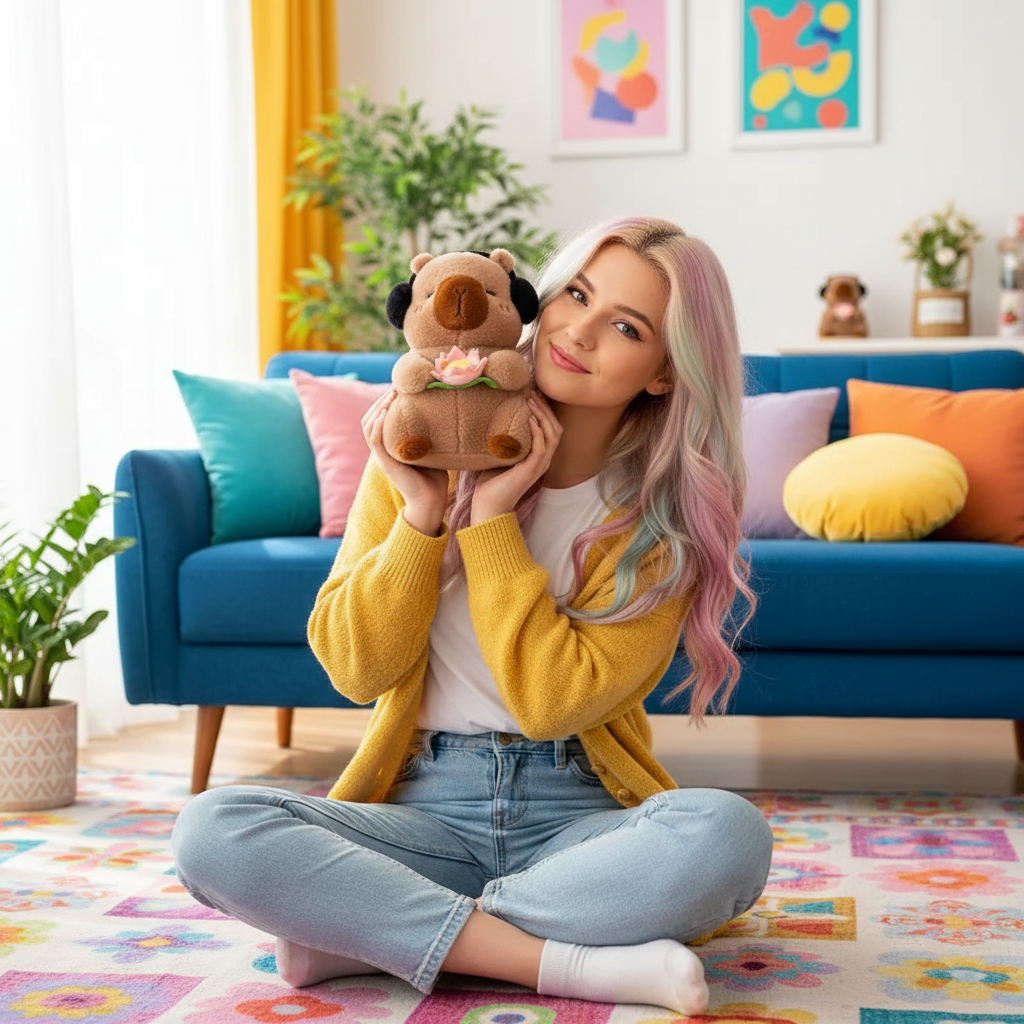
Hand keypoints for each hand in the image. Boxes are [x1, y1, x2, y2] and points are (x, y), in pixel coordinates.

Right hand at [362, 389, 448, 534]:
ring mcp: (382, 457)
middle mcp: (382, 449)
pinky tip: (385, 413)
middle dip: (382, 398)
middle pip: (370, 417)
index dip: (385, 400)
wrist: (432, 502)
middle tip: (397, 384)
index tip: (400, 385)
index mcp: (389, 445)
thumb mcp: (431, 448)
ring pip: (369, 426)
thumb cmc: (435, 477)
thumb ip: (430, 432)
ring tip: (392, 394)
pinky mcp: (386, 464)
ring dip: (378, 407)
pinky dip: (378, 426)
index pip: (379, 416)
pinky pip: (375, 441)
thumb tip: (445, 410)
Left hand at [470, 392, 562, 524]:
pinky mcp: (532, 469)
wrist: (488, 504)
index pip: (551, 428)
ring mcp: (540, 465)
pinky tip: (529, 419)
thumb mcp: (500, 452)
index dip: (545, 410)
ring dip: (543, 415)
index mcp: (538, 455)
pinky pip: (541, 447)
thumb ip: (504, 437)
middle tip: (533, 392)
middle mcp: (543, 459)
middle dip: (546, 408)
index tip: (533, 393)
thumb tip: (494, 414)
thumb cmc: (491, 480)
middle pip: (556, 428)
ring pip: (552, 435)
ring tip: (531, 401)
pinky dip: (538, 431)